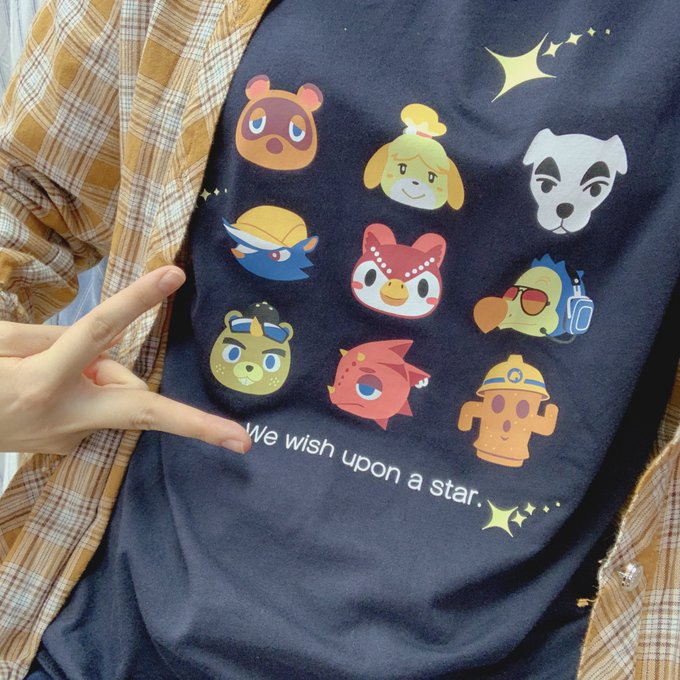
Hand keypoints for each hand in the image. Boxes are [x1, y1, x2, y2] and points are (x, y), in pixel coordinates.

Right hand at [0, 266, 250, 454]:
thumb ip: (52, 340)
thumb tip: (102, 343)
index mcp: (41, 383)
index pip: (97, 331)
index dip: (136, 300)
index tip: (172, 275)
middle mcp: (65, 417)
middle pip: (142, 410)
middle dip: (195, 427)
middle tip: (242, 444)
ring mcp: (68, 438)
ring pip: (115, 394)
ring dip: (102, 371)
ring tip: (43, 366)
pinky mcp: (66, 446)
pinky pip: (94, 405)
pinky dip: (85, 387)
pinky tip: (46, 388)